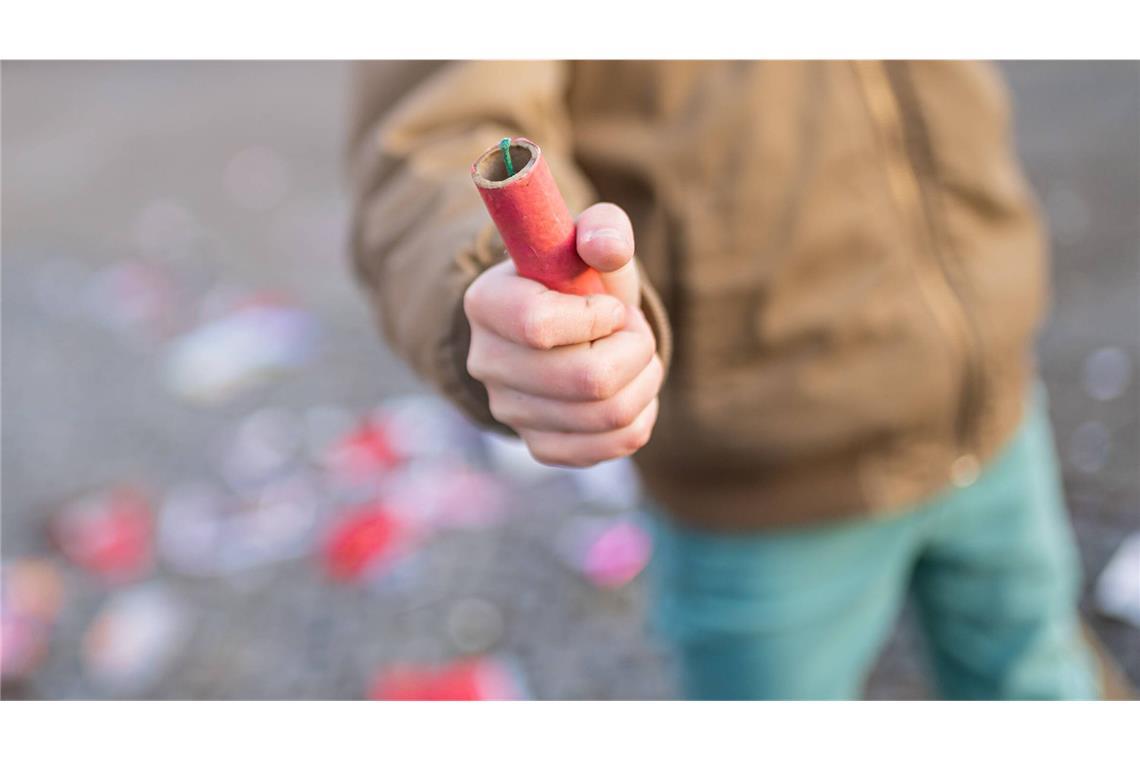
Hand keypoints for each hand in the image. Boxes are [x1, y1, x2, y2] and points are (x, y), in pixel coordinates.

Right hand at [463, 202, 662, 466]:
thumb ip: (603, 228)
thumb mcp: (589, 239)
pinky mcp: (540, 445)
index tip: (610, 305)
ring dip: (645, 380)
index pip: (539, 324)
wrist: (567, 326)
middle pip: (586, 380)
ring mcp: (510, 411)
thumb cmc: (578, 276)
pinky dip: (641, 415)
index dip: (596, 316)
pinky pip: (612, 445)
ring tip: (635, 355)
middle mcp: (487, 362)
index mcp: (487, 303)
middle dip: (635, 350)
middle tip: (632, 331)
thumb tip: (607, 246)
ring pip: (608, 415)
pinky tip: (631, 389)